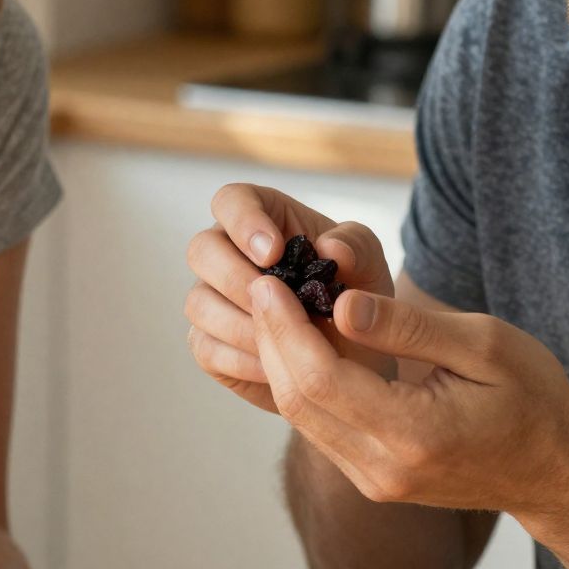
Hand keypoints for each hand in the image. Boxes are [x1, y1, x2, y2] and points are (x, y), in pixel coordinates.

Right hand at [185, 182, 395, 413]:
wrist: (354, 356)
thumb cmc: (355, 296)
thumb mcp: (369, 265)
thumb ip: (356, 247)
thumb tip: (329, 247)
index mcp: (262, 219)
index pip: (231, 201)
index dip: (243, 223)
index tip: (273, 253)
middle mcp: (228, 254)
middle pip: (201, 251)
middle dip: (236, 278)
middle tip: (278, 304)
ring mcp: (213, 299)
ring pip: (198, 303)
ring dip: (240, 324)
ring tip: (284, 342)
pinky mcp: (210, 343)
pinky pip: (205, 347)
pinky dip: (240, 360)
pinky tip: (274, 367)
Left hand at [251, 281, 568, 529]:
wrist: (556, 471)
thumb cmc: (534, 397)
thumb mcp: (484, 345)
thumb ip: (408, 327)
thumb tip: (339, 304)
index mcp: (414, 434)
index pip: (320, 379)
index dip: (284, 328)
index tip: (269, 282)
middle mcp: (383, 468)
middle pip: (298, 401)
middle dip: (272, 339)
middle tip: (261, 285)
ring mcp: (374, 482)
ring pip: (302, 418)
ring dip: (281, 362)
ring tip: (275, 307)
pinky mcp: (372, 481)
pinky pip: (321, 430)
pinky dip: (303, 385)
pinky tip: (302, 344)